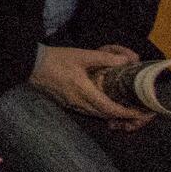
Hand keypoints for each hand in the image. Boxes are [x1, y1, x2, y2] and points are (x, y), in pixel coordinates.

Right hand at [33, 44, 152, 124]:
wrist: (30, 64)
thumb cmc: (56, 59)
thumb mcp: (81, 55)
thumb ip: (105, 58)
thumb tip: (126, 61)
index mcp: (84, 91)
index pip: (109, 108)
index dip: (126, 113)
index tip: (139, 113)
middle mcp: (78, 102)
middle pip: (104, 115)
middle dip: (121, 116)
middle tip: (135, 112)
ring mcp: (71, 104)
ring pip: (95, 115)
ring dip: (109, 115)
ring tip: (122, 110)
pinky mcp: (66, 103)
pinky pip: (87, 111)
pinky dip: (98, 111)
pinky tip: (102, 105)